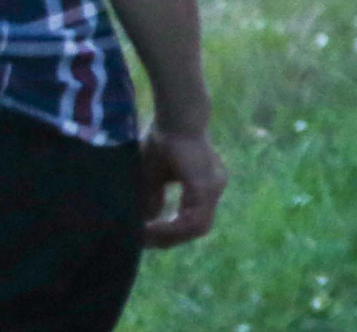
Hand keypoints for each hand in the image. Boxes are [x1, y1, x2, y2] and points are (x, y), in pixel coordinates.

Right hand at [137, 124, 225, 247]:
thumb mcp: (154, 177)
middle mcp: (215, 187)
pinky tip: (149, 226)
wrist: (174, 117)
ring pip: (197, 228)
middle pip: (196, 229)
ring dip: (167, 235)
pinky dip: (171, 227)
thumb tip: (146, 222)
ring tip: (142, 233)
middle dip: (168, 238)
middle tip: (141, 239)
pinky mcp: (206, 186)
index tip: (143, 236)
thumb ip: (153, 199)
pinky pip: (193, 219)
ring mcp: (214, 187)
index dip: (170, 233)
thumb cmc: (163, 140)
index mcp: (206, 185)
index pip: (193, 221)